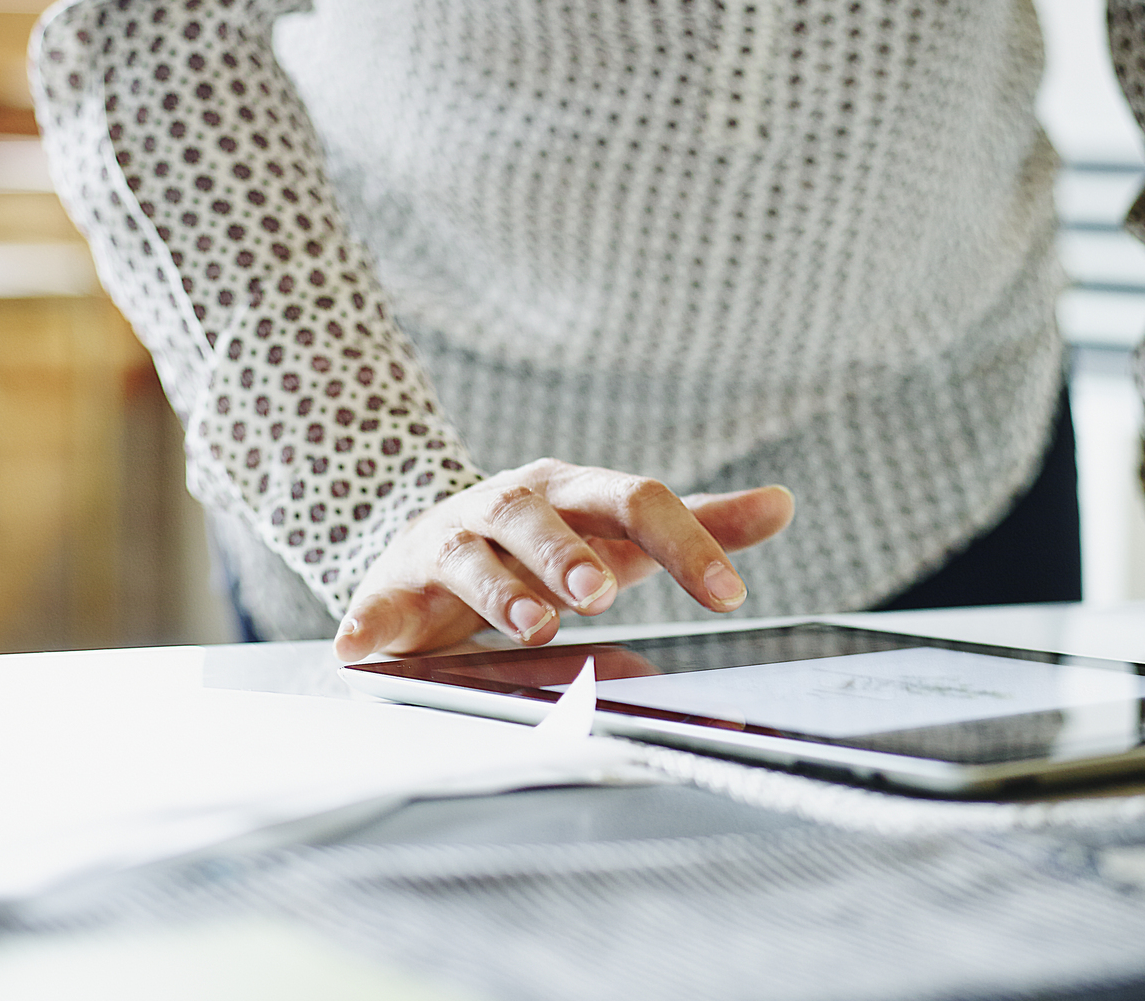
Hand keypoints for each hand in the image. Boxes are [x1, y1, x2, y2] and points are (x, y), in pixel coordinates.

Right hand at [333, 459, 794, 659]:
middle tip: (600, 590)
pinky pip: (377, 607)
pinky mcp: (393, 590)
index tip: (729, 594)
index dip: (684, 544)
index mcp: (569, 493)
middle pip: (536, 516)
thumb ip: (700, 524)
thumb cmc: (547, 544)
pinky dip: (368, 630)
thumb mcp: (621, 532)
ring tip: (534, 623)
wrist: (429, 540)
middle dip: (567, 551)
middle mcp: (506, 508)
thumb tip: (783, 502)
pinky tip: (360, 651)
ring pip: (470, 555)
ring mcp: (446, 545)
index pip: (633, 501)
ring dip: (498, 588)